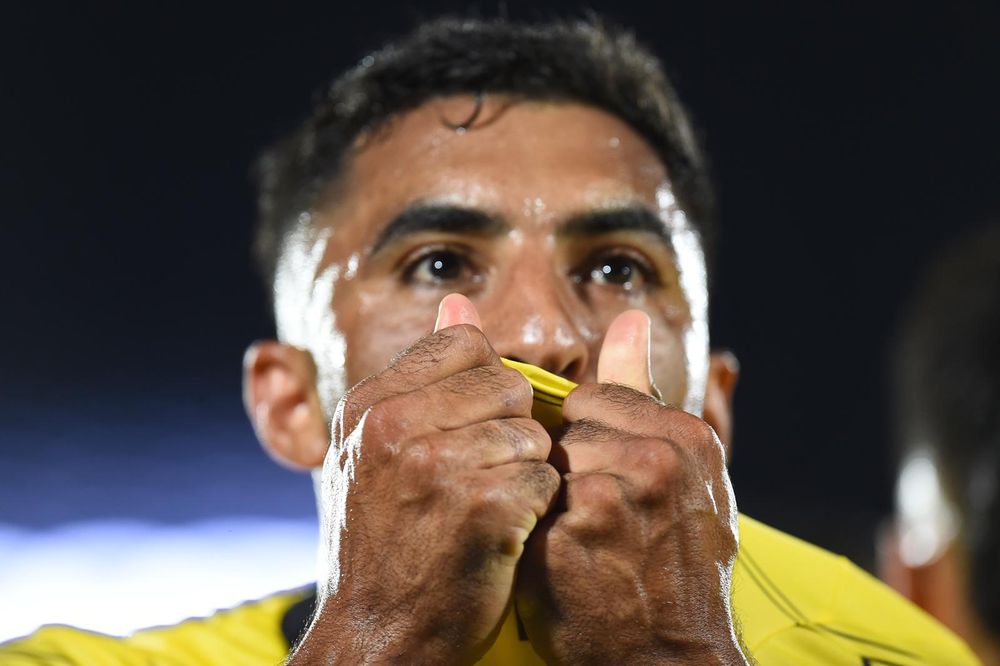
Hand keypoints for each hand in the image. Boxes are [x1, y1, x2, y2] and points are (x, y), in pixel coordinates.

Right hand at [290, 294, 560, 664]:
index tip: (472, 431)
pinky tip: (502, 534)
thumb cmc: (387, 543)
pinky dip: (536, 509)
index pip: (466, 346)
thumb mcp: (381, 450)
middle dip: (510, 432)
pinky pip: (546, 478)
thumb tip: (458, 301)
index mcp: (371, 402)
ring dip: (525, 474)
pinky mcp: (482, 506)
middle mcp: (395, 424)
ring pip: (533, 434)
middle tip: (480, 480)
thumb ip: (423, 374)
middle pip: (508, 385)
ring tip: (488, 510)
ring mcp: (436, 464)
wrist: (378, 636)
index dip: (486, 386)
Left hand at [516, 310, 748, 664]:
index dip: (586, 442)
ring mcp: (613, 490)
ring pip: (543, 461)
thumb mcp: (685, 475)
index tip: (598, 479)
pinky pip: (526, 498)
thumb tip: (630, 317)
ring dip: (548, 495)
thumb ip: (645, 392)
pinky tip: (562, 557)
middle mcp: (655, 455)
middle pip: (567, 428)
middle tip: (594, 517)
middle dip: (566, 467)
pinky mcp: (572, 528)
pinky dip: (533, 526)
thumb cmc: (678, 566)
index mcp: (686, 436)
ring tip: (582, 539)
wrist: (670, 658)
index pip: (597, 400)